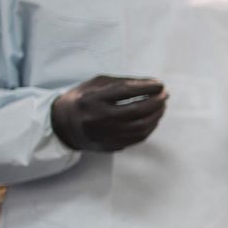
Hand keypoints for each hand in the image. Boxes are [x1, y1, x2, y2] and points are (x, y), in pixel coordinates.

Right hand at [51, 75, 166, 151]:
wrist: (63, 124)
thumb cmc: (85, 98)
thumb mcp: (98, 84)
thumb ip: (125, 82)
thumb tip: (154, 84)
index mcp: (93, 99)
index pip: (126, 91)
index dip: (146, 87)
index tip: (160, 84)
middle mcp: (98, 118)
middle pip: (136, 110)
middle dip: (156, 102)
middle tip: (165, 95)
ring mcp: (104, 135)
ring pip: (140, 127)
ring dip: (156, 115)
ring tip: (162, 106)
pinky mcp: (110, 146)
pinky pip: (137, 138)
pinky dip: (150, 127)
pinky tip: (154, 118)